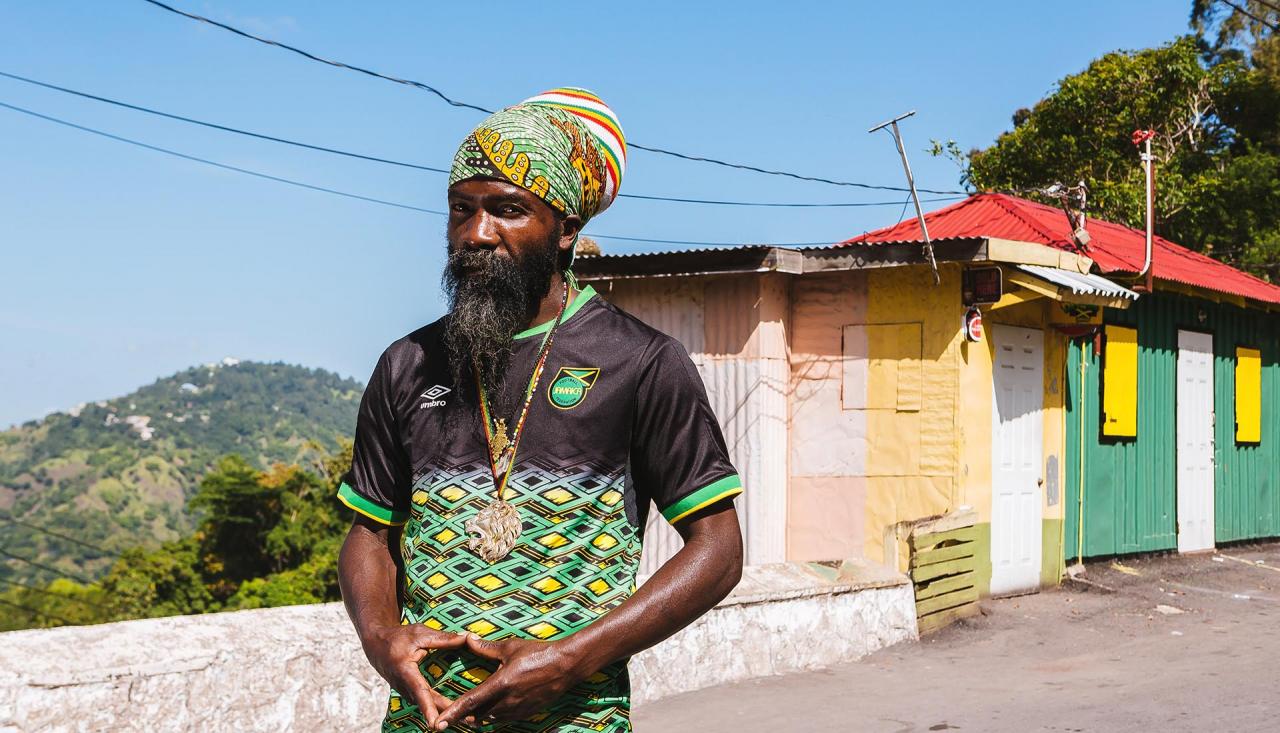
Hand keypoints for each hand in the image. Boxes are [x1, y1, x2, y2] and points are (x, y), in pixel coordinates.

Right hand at [362, 624, 467, 728]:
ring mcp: (405, 691)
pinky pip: (423, 701)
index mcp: (406, 672)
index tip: (435, 725)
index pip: (420, 692)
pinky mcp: (408, 692)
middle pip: (426, 703)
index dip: (428, 709)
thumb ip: (444, 639)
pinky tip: (451, 708)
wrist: (376, 644)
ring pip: (425, 704)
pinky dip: (436, 706)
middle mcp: (404, 686)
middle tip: (465, 719)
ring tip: (463, 717)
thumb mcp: (420, 634)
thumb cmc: (398, 637)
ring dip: (442, 711)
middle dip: (444, 713)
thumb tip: (468, 638)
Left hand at [433, 634, 589, 729]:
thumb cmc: (538, 653)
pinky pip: (504, 719)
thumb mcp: (511, 647)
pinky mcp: (526, 712)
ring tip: (467, 715)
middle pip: (477, 716)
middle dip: (463, 717)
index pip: (471, 702)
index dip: (454, 712)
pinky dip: (493, 717)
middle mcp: (507, 701)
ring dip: (478, 718)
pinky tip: (490, 711)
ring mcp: (518, 709)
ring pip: (490, 720)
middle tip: (449, 716)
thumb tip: (468, 640)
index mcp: (501, 684)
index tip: (439, 721)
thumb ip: (486, 648)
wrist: (566, 666)